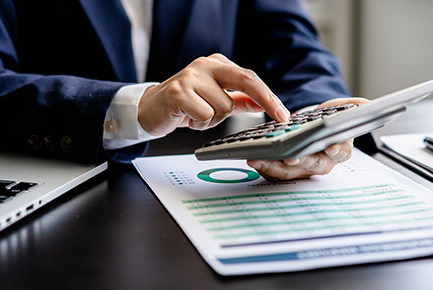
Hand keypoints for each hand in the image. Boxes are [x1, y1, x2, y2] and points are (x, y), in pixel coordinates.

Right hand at [137, 53, 289, 135]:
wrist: (149, 109)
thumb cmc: (184, 104)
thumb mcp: (216, 101)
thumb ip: (239, 101)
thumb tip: (262, 104)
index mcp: (217, 64)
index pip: (250, 78)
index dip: (269, 96)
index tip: (283, 114)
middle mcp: (205, 65)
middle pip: (245, 80)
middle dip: (265, 100)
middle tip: (279, 117)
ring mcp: (191, 76)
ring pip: (223, 107)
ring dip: (213, 120)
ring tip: (196, 116)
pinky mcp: (178, 91)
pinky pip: (205, 115)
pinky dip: (200, 124)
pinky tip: (187, 118)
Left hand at [247, 97, 368, 180]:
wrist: (310, 127)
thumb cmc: (326, 120)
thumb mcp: (342, 109)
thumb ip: (355, 107)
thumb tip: (368, 104)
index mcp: (339, 150)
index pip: (340, 152)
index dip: (335, 149)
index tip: (331, 145)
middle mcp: (322, 163)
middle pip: (312, 165)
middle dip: (300, 161)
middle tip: (290, 157)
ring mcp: (303, 169)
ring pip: (291, 172)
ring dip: (275, 167)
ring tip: (260, 159)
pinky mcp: (286, 171)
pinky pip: (275, 174)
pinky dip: (264, 168)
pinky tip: (254, 159)